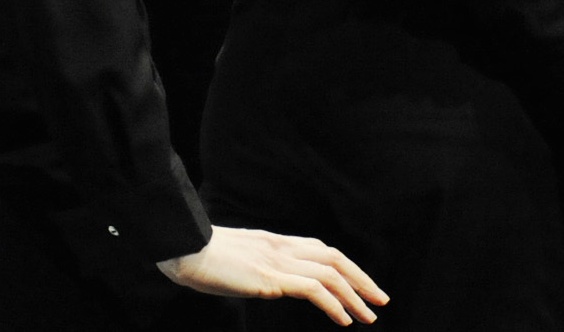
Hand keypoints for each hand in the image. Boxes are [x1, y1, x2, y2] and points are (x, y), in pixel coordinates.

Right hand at [156, 226, 388, 325]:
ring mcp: (277, 260)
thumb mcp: (236, 262)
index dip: (345, 266)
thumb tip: (264, 281)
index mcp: (274, 242)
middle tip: (380, 300)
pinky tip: (344, 320)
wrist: (183, 249)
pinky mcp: (271, 277)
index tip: (360, 285)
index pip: (320, 250)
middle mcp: (281, 247)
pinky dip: (334, 304)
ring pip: (330, 273)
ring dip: (355, 295)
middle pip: (334, 257)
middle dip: (361, 279)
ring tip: (369, 316)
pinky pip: (313, 289)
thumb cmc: (200, 258)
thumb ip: (255, 268)